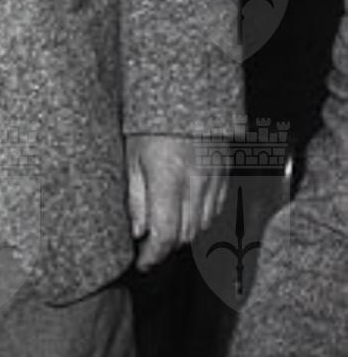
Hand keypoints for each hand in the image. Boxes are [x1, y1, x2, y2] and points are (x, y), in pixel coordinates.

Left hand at [126, 132, 225, 268]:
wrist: (188, 94)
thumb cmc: (152, 122)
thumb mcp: (131, 158)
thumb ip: (135, 198)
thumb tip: (137, 231)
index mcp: (169, 179)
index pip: (165, 234)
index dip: (153, 255)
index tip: (142, 262)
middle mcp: (197, 184)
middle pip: (185, 235)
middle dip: (165, 245)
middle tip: (147, 246)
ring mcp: (215, 181)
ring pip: (202, 225)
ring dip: (182, 233)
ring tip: (163, 228)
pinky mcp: (226, 176)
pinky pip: (214, 210)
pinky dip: (198, 218)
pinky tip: (184, 211)